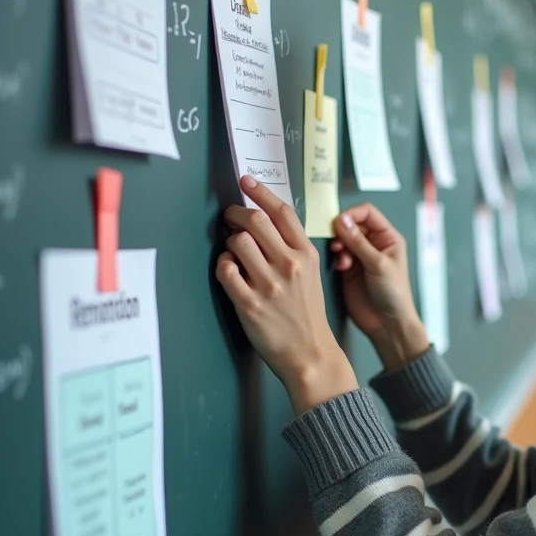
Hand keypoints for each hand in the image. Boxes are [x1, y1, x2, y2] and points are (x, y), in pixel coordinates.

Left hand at [215, 176, 357, 413]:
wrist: (310, 354)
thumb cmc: (308, 314)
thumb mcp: (312, 274)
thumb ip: (293, 248)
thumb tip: (265, 222)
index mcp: (306, 255)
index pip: (282, 213)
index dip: (261, 191)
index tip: (246, 181)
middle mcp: (289, 266)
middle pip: (255, 220)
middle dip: (236, 213)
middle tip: (230, 217)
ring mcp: (269, 285)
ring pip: (238, 243)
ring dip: (230, 242)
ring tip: (233, 252)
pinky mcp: (250, 304)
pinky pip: (225, 271)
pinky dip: (223, 266)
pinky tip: (230, 271)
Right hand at [329, 203, 428, 371]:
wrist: (387, 323)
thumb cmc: (394, 294)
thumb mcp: (378, 265)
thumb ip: (359, 242)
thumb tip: (343, 220)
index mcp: (388, 238)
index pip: (368, 213)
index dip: (353, 214)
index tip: (339, 222)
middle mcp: (374, 244)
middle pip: (352, 224)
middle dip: (342, 231)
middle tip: (337, 242)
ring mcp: (360, 256)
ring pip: (342, 239)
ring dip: (338, 245)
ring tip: (340, 258)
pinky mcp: (349, 269)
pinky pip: (337, 255)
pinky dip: (336, 257)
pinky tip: (340, 267)